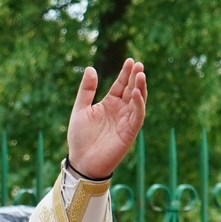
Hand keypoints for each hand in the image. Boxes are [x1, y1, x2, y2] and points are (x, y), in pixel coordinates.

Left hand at [63, 58, 146, 179]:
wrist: (81, 161)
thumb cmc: (80, 138)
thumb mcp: (80, 109)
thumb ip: (86, 90)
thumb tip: (91, 68)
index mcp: (109, 104)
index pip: (120, 85)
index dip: (125, 73)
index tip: (129, 60)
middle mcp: (120, 111)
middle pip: (131, 90)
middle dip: (135, 77)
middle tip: (138, 64)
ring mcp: (126, 121)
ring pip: (137, 101)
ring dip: (140, 88)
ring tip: (140, 74)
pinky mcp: (129, 132)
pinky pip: (137, 116)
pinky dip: (138, 104)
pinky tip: (136, 93)